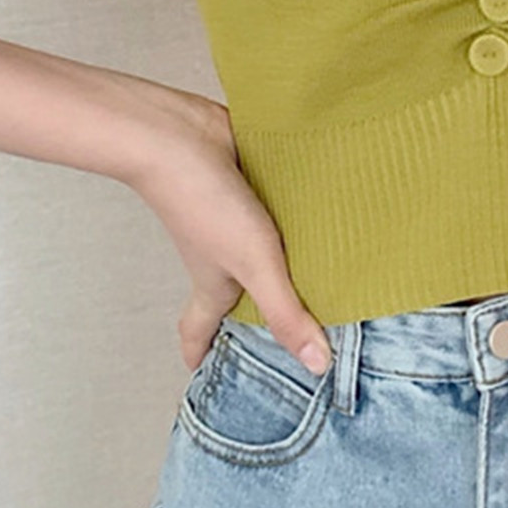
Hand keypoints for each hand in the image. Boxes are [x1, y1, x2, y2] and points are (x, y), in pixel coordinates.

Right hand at [127, 92, 332, 376]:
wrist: (181, 134)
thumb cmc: (204, 204)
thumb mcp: (253, 266)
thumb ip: (286, 313)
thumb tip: (317, 366)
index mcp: (215, 285)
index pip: (200, 331)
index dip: (200, 354)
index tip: (203, 374)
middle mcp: (222, 256)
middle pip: (232, 294)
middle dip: (250, 314)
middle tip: (280, 330)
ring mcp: (233, 221)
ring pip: (257, 251)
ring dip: (281, 262)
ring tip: (322, 276)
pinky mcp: (249, 187)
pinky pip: (274, 211)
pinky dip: (293, 217)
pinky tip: (327, 216)